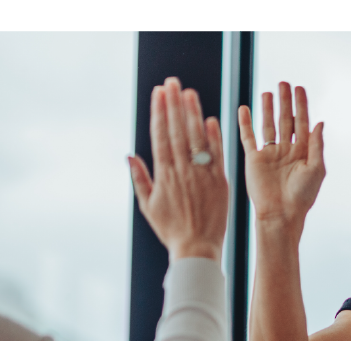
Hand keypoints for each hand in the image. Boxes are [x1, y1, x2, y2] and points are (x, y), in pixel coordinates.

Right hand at [128, 77, 227, 261]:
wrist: (197, 248)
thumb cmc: (171, 230)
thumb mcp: (148, 206)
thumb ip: (140, 178)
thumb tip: (130, 155)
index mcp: (164, 175)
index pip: (161, 136)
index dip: (159, 112)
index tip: (158, 93)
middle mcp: (183, 170)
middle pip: (177, 131)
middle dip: (174, 104)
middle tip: (172, 82)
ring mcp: (202, 174)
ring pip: (197, 138)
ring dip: (193, 113)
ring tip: (189, 93)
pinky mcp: (220, 181)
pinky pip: (216, 155)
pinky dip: (214, 137)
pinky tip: (210, 119)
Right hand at [238, 82, 324, 231]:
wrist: (280, 214)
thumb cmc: (301, 197)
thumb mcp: (316, 169)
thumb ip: (317, 145)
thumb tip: (320, 122)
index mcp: (302, 152)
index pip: (302, 123)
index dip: (301, 105)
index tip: (300, 88)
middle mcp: (286, 151)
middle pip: (285, 120)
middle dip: (285, 102)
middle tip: (283, 83)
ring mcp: (269, 154)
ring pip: (267, 125)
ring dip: (267, 109)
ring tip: (267, 92)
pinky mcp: (254, 159)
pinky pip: (248, 138)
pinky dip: (246, 123)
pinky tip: (245, 109)